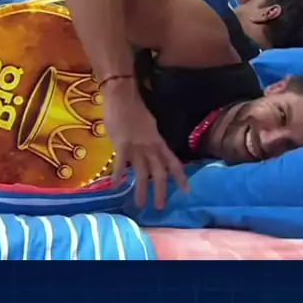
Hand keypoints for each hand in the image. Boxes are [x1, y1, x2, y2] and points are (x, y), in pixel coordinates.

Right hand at [103, 82, 188, 208]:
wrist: (122, 95)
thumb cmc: (134, 108)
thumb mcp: (149, 125)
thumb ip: (151, 140)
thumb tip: (151, 151)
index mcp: (158, 141)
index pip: (173, 162)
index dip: (180, 177)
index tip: (186, 191)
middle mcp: (150, 146)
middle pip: (160, 172)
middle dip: (161, 191)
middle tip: (160, 207)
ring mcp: (136, 146)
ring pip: (142, 173)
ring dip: (141, 190)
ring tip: (140, 204)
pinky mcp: (122, 144)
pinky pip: (120, 164)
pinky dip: (118, 176)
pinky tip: (116, 186)